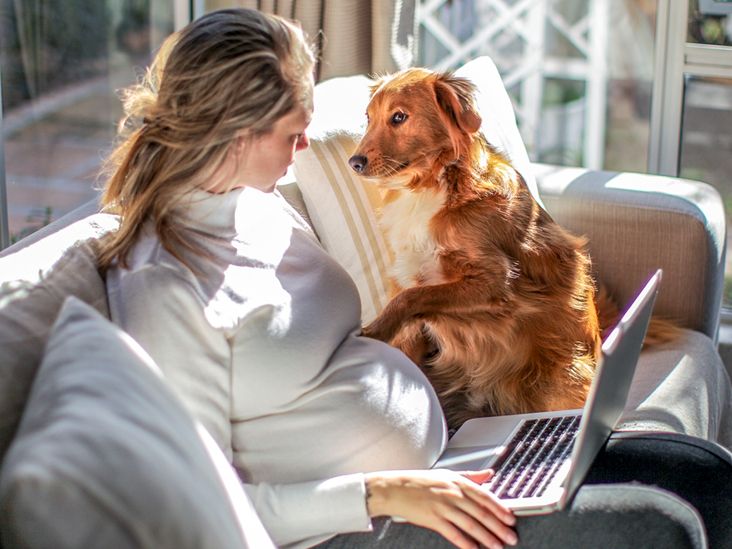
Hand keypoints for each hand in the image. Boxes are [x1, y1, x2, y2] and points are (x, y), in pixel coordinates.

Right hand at [364, 469, 516, 548]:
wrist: (395, 488)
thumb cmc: (420, 482)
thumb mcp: (447, 473)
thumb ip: (470, 476)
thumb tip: (490, 474)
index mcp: (457, 481)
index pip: (485, 496)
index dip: (500, 509)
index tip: (511, 518)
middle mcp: (452, 493)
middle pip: (481, 512)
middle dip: (498, 526)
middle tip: (510, 536)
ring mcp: (443, 506)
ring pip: (471, 524)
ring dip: (487, 537)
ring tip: (498, 545)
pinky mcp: (433, 519)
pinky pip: (454, 533)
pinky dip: (466, 543)